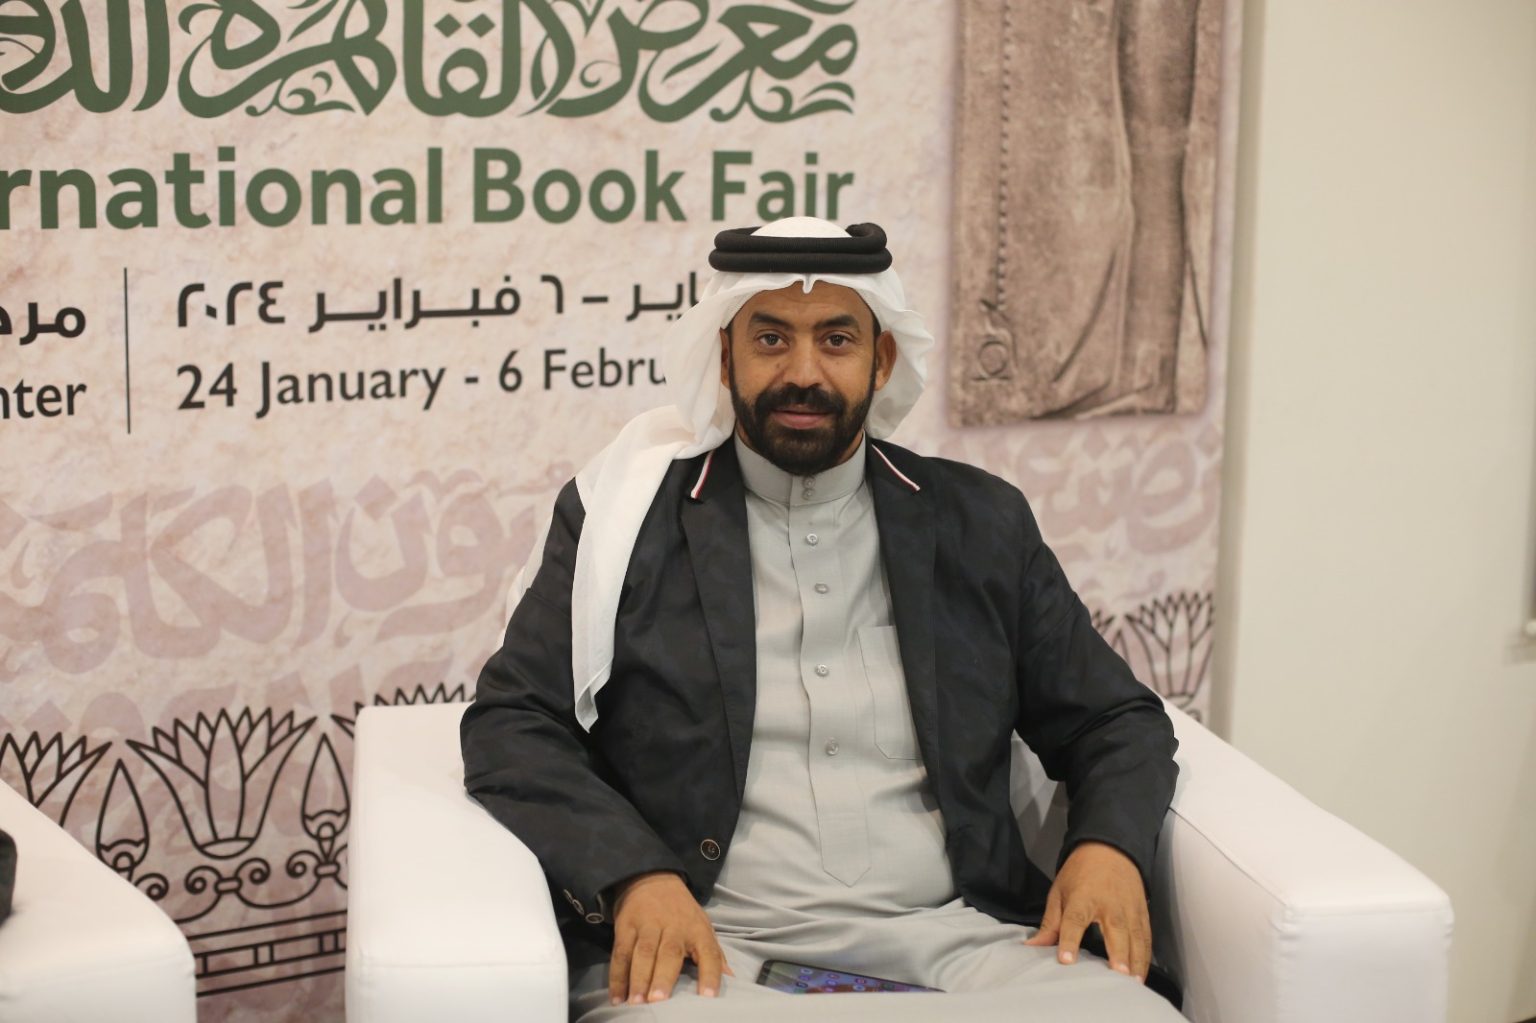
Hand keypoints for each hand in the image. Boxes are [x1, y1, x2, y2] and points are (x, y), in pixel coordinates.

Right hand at [608, 871, 730, 1004]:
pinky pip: (621, 953)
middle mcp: (674, 926)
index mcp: (697, 929)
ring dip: (638, 978)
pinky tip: (617, 997)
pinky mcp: (626, 925)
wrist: (651, 876)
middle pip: (669, 953)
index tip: (708, 996)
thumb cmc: (681, 911)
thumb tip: (731, 978)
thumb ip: (714, 954)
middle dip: (663, 977)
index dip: (710, 974)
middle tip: (658, 1000)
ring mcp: (648, 925)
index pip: (708, 952)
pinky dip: (617, 976)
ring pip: (643, 953)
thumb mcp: (702, 925)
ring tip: (636, 1002)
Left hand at [1024, 841, 1150, 980]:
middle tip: (1118, 978)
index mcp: (1084, 897)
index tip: (1066, 960)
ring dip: (1136, 962)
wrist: (1109, 848)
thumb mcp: (1059, 892)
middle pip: (1115, 931)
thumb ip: (1050, 923)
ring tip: (1133, 984)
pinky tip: (1141, 975)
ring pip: (1136, 939)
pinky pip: (1146, 938)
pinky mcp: (1143, 913)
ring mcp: (1130, 909)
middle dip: (1118, 955)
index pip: (1075, 921)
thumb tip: (1033, 946)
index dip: (1069, 941)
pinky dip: (1145, 957)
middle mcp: (1110, 905)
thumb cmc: (1080, 873)